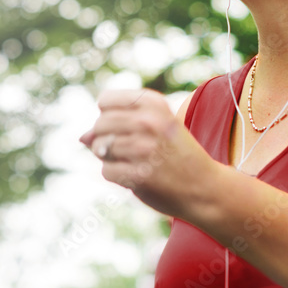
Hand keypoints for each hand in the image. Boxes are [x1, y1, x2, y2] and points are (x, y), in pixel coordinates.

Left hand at [79, 89, 217, 218]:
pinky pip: (106, 171)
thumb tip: (82, 137)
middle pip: (99, 124)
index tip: (124, 126)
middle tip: (128, 149)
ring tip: (133, 162)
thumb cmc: (177, 154)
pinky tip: (136, 176)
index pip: (105, 100)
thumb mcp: (158, 126)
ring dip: (110, 158)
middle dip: (105, 138)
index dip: (107, 114)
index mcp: (154, 103)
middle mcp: (149, 122)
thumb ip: (120, 124)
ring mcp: (143, 149)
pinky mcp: (139, 175)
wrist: (205, 187)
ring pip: (99, 148)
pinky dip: (116, 175)